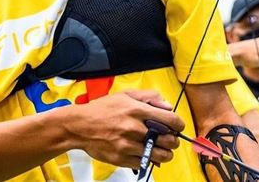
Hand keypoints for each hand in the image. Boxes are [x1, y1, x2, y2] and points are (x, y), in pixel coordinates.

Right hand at [66, 90, 183, 167]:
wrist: (79, 126)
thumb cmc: (102, 109)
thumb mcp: (126, 94)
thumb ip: (150, 97)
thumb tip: (168, 106)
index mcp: (137, 110)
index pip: (171, 120)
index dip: (179, 124)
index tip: (178, 126)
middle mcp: (134, 128)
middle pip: (168, 140)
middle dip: (173, 140)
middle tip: (169, 139)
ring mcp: (128, 145)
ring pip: (159, 155)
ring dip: (165, 153)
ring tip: (162, 149)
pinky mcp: (121, 158)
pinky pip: (145, 163)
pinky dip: (149, 160)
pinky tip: (146, 153)